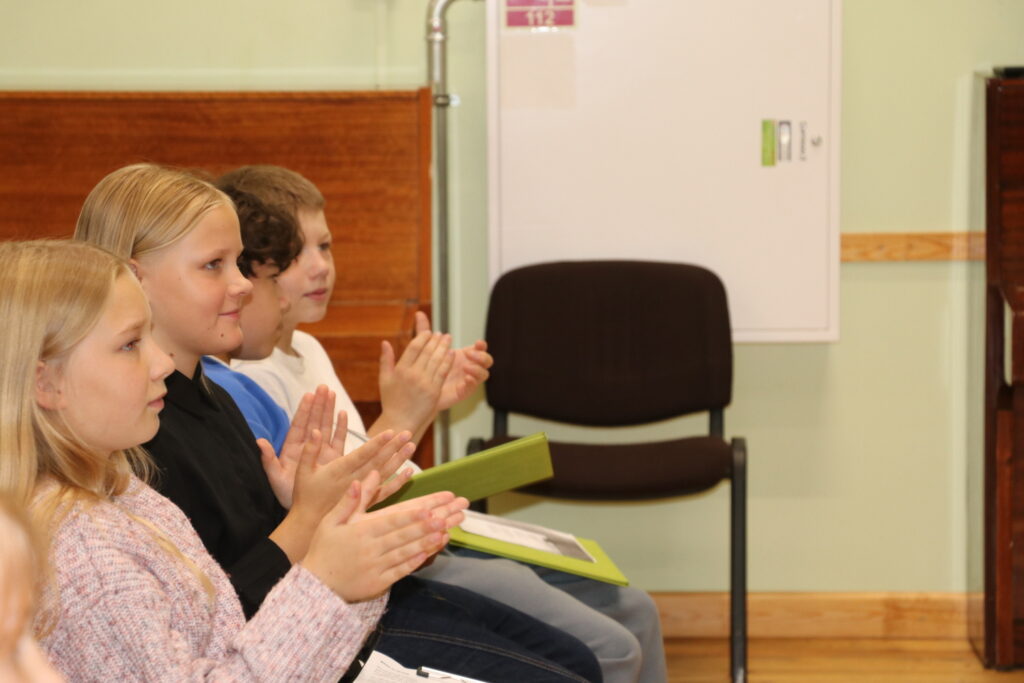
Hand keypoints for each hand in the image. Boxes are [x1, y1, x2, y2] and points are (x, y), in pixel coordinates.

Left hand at [261, 386, 339, 508]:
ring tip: (332, 393)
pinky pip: (338, 439)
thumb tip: (259, 441)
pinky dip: (341, 427)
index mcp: (293, 448)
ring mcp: (321, 451)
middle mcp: (308, 446)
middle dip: (319, 404)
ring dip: (329, 410)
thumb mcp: (275, 477)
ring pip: (326, 426)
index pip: (299, 424)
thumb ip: (268, 460)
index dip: (304, 410)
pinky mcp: (333, 458)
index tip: (309, 395)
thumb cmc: (285, 494)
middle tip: (323, 387)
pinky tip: (343, 414)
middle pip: (314, 420)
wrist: (303, 510)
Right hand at [290, 428, 415, 526]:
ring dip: (399, 460)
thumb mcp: (302, 472)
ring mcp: (362, 494)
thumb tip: (314, 431)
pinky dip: (398, 482)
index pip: (361, 455)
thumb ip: (309, 451)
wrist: (309, 525)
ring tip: (412, 446)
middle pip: (377, 462)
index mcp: (338, 472)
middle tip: (408, 433)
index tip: (390, 432)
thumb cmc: (305, 497)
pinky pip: (385, 492)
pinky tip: (409, 472)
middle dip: (393, 447)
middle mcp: (353, 482)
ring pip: (384, 475)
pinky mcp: (366, 503)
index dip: (376, 443)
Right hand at [301, 474, 468, 601]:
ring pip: (406, 552)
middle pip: (404, 535)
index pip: (392, 520)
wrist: (315, 587)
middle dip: (426, 525)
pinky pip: (400, 572)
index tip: (430, 508)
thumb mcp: (330, 522)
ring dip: (427, 542)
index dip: (412, 514)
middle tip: (446, 516)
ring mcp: (375, 567)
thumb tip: (360, 478)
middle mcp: (371, 549)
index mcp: (361, 532)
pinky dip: (415, 562)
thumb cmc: (323, 550)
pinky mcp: (378, 584)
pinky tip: (429, 554)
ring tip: (445, 532)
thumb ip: (348, 501)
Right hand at [376, 313, 454, 437]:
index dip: (423, 337)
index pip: (414, 347)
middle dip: (435, 340)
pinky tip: (452, 354)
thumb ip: (386, 359)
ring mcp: (424, 383)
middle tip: (441, 333)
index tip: (428, 332)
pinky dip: (448, 361)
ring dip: (444, 347)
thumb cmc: (391, 401)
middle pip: (427, 352)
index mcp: (400, 370)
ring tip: (448, 339)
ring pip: (436, 360)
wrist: (401, 421)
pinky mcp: (434, 391)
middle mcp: (413, 375)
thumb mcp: (384, 379)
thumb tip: (385, 342)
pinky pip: (442, 372)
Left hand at [410, 311, 491, 411]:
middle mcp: (470, 366)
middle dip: (482, 356)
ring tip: (466, 367)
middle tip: (470, 355)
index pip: (480, 348)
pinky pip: (473, 387)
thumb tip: (418, 313)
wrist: (419, 390)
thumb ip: (424, 331)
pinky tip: (466, 378)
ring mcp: (468, 379)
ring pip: (484, 374)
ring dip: (478, 369)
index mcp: (465, 355)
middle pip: (487, 360)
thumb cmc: (425, 367)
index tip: (478, 342)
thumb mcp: (423, 347)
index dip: (482, 345)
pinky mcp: (463, 391)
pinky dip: (472, 382)